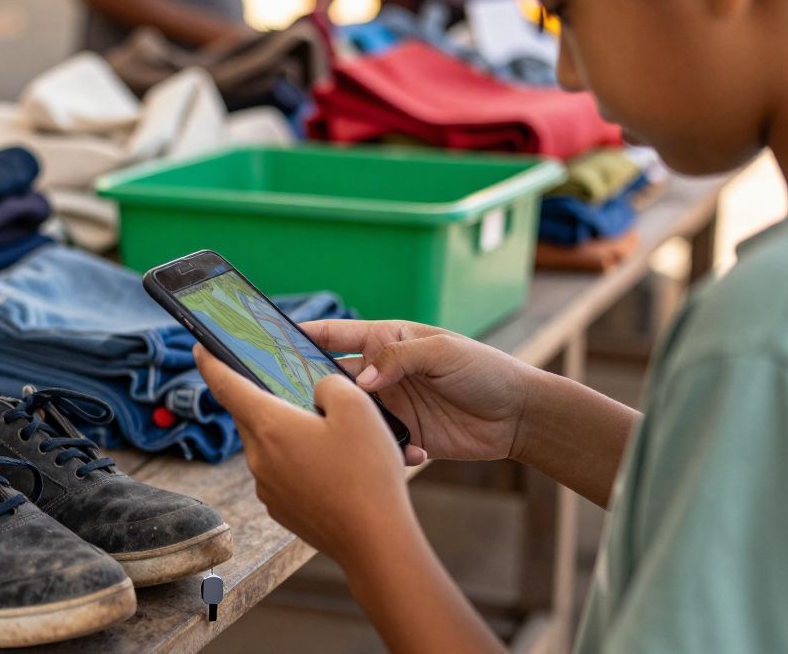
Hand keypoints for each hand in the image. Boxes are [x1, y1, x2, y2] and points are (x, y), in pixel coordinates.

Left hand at [194, 345, 413, 563]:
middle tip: (286, 388)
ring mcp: (267, 487)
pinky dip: (296, 462)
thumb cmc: (366, 473)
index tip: (200, 348)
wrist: (375, 541)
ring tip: (325, 433)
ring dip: (286, 434)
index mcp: (269, 425)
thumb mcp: (357, 406)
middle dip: (263, 399)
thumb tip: (316, 392)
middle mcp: (259, 457)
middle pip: (250, 415)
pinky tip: (329, 467)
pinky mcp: (281, 509)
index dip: (211, 362)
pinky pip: (281, 473)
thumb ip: (329, 385)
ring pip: (268, 446)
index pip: (226, 385)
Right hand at [301, 320, 538, 462]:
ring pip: (351, 417)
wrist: (519, 415)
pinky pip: (379, 445)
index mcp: (385, 341)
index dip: (301, 336)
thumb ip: (397, 360)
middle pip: (331, 379)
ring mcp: (391, 406)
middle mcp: (381, 374)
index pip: (333, 335)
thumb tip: (358, 382)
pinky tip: (412, 452)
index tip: (268, 341)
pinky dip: (387, 451)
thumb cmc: (484, 370)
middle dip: (313, 389)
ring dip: (352, 426)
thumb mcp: (441, 353)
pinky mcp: (404, 435)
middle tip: (297, 402)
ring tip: (349, 436)